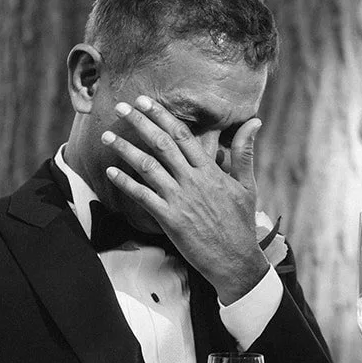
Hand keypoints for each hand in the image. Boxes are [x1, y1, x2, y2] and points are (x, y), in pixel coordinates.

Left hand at [101, 96, 267, 302]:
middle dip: (140, 123)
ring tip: (107, 136)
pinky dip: (125, 183)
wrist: (236, 260)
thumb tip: (254, 122)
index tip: (146, 102)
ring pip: (148, 167)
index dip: (162, 116)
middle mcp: (193, 180)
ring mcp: (180, 199)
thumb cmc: (241, 223)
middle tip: (122, 107)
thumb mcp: (247, 184)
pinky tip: (111, 172)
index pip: (183, 135)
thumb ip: (244, 152)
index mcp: (210, 170)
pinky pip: (143, 197)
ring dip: (125, 149)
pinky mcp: (170, 219)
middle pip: (162, 144)